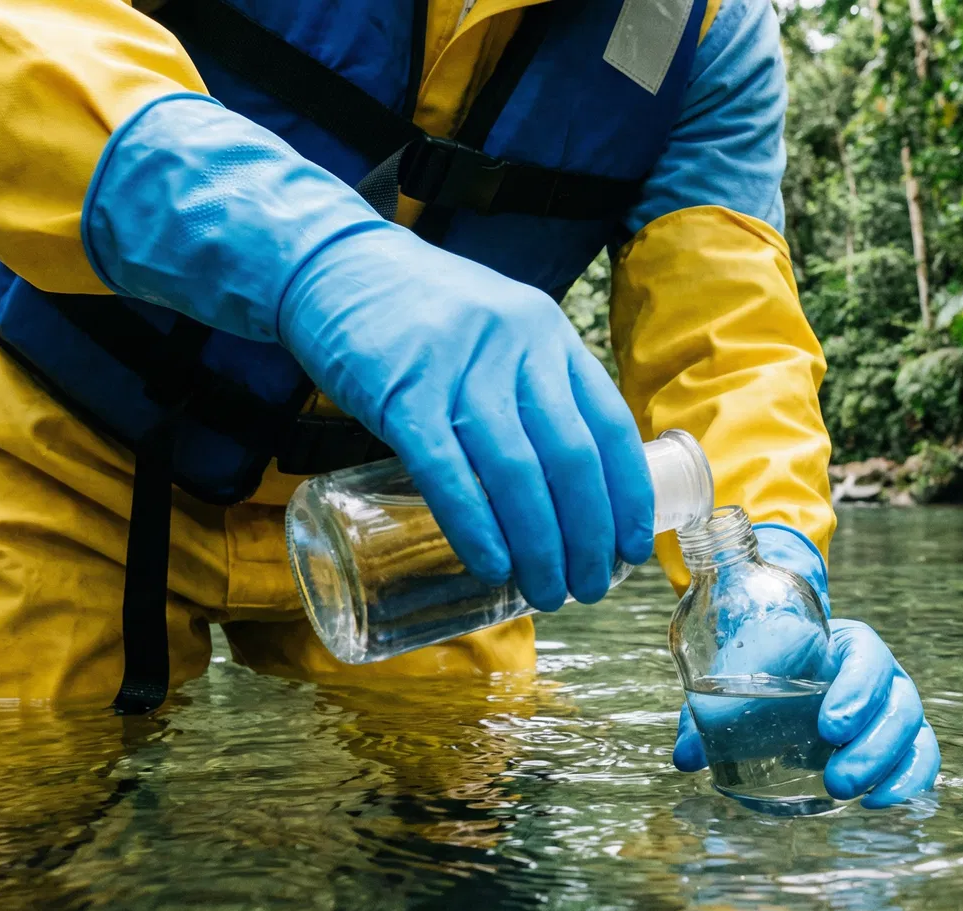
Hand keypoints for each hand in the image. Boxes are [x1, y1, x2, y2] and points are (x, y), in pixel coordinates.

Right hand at [281, 230, 654, 611]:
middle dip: (588, 536)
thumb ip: (533, 388)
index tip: (631, 549)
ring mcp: (458, 369)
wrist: (331, 265)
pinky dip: (476, 527)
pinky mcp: (401, 393)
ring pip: (517, 473)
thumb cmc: (420, 314)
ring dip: (539, 545)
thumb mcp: (497, 330)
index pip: (609, 425)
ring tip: (547, 592)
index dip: (627, 496)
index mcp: (548, 334)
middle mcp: (515, 346)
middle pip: (571, 458)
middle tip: (589, 587)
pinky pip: (447, 472)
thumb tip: (569, 483)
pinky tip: (492, 566)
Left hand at [675, 619, 939, 807]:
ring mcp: (893, 709)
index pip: (866, 657)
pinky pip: (920, 759)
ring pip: (914, 734)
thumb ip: (712, 708)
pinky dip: (908, 782)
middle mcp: (881, 675)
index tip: (830, 726)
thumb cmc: (768, 663)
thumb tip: (686, 757)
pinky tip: (877, 805)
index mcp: (847, 644)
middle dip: (873, 746)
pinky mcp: (898, 742)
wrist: (788, 660)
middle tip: (838, 781)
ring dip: (890, 769)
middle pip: (899, 703)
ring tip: (854, 798)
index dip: (857, 691)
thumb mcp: (741, 672)